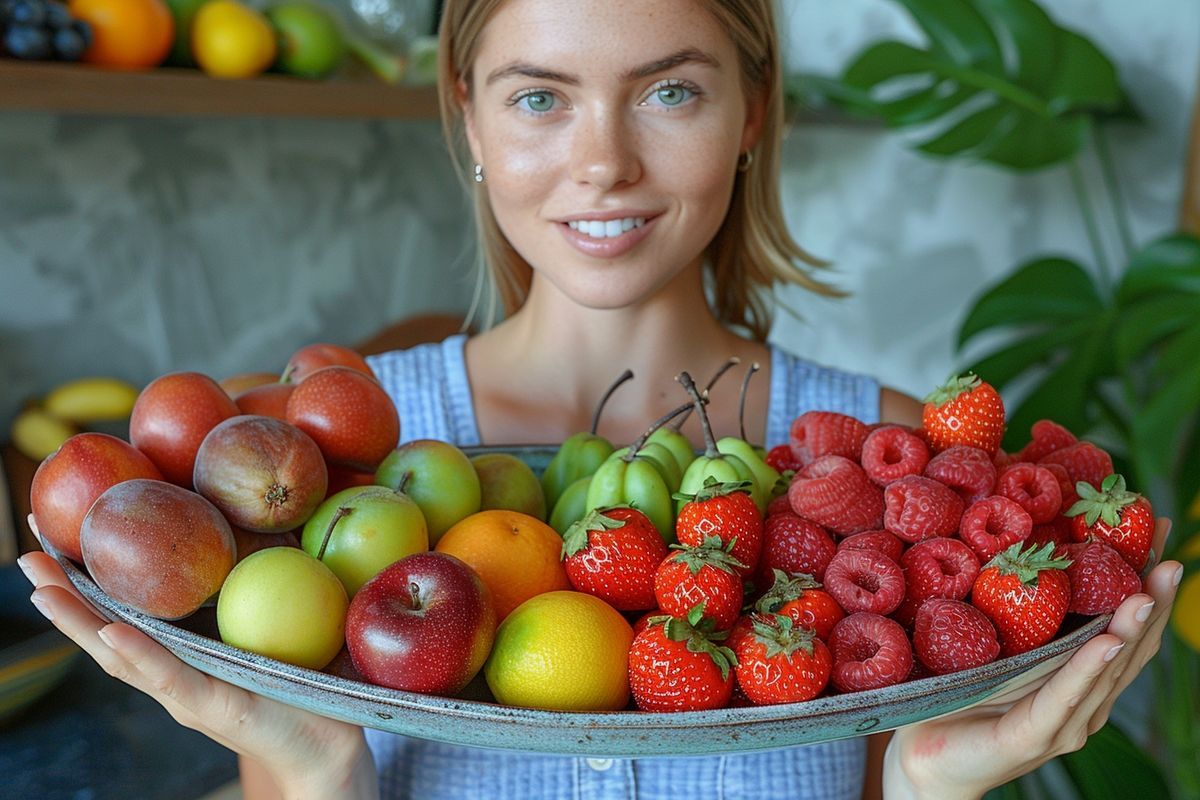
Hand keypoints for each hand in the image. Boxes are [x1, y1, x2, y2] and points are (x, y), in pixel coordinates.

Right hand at [19, 515, 378, 799]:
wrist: (333, 747)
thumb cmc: (310, 681)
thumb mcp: (285, 622)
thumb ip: (271, 583)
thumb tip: (282, 515)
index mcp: (188, 649)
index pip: (131, 607)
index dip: (94, 576)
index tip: (61, 534)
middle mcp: (176, 672)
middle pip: (109, 627)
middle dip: (66, 592)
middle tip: (28, 551)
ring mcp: (189, 693)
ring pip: (123, 655)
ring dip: (81, 622)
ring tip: (43, 589)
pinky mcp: (216, 709)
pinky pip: (172, 679)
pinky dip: (141, 657)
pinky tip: (112, 633)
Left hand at [883, 518, 1182, 799]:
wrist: (922, 760)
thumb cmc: (952, 698)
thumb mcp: (989, 646)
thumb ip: (1011, 612)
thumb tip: (1009, 541)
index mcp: (1074, 678)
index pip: (1119, 628)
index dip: (1142, 586)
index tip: (1157, 536)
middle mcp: (1081, 702)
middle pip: (1127, 647)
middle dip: (1150, 601)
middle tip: (1168, 556)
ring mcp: (1063, 724)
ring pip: (1105, 671)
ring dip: (1129, 629)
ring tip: (1146, 592)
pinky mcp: (1032, 738)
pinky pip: (1064, 698)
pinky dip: (1088, 669)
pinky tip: (1108, 642)